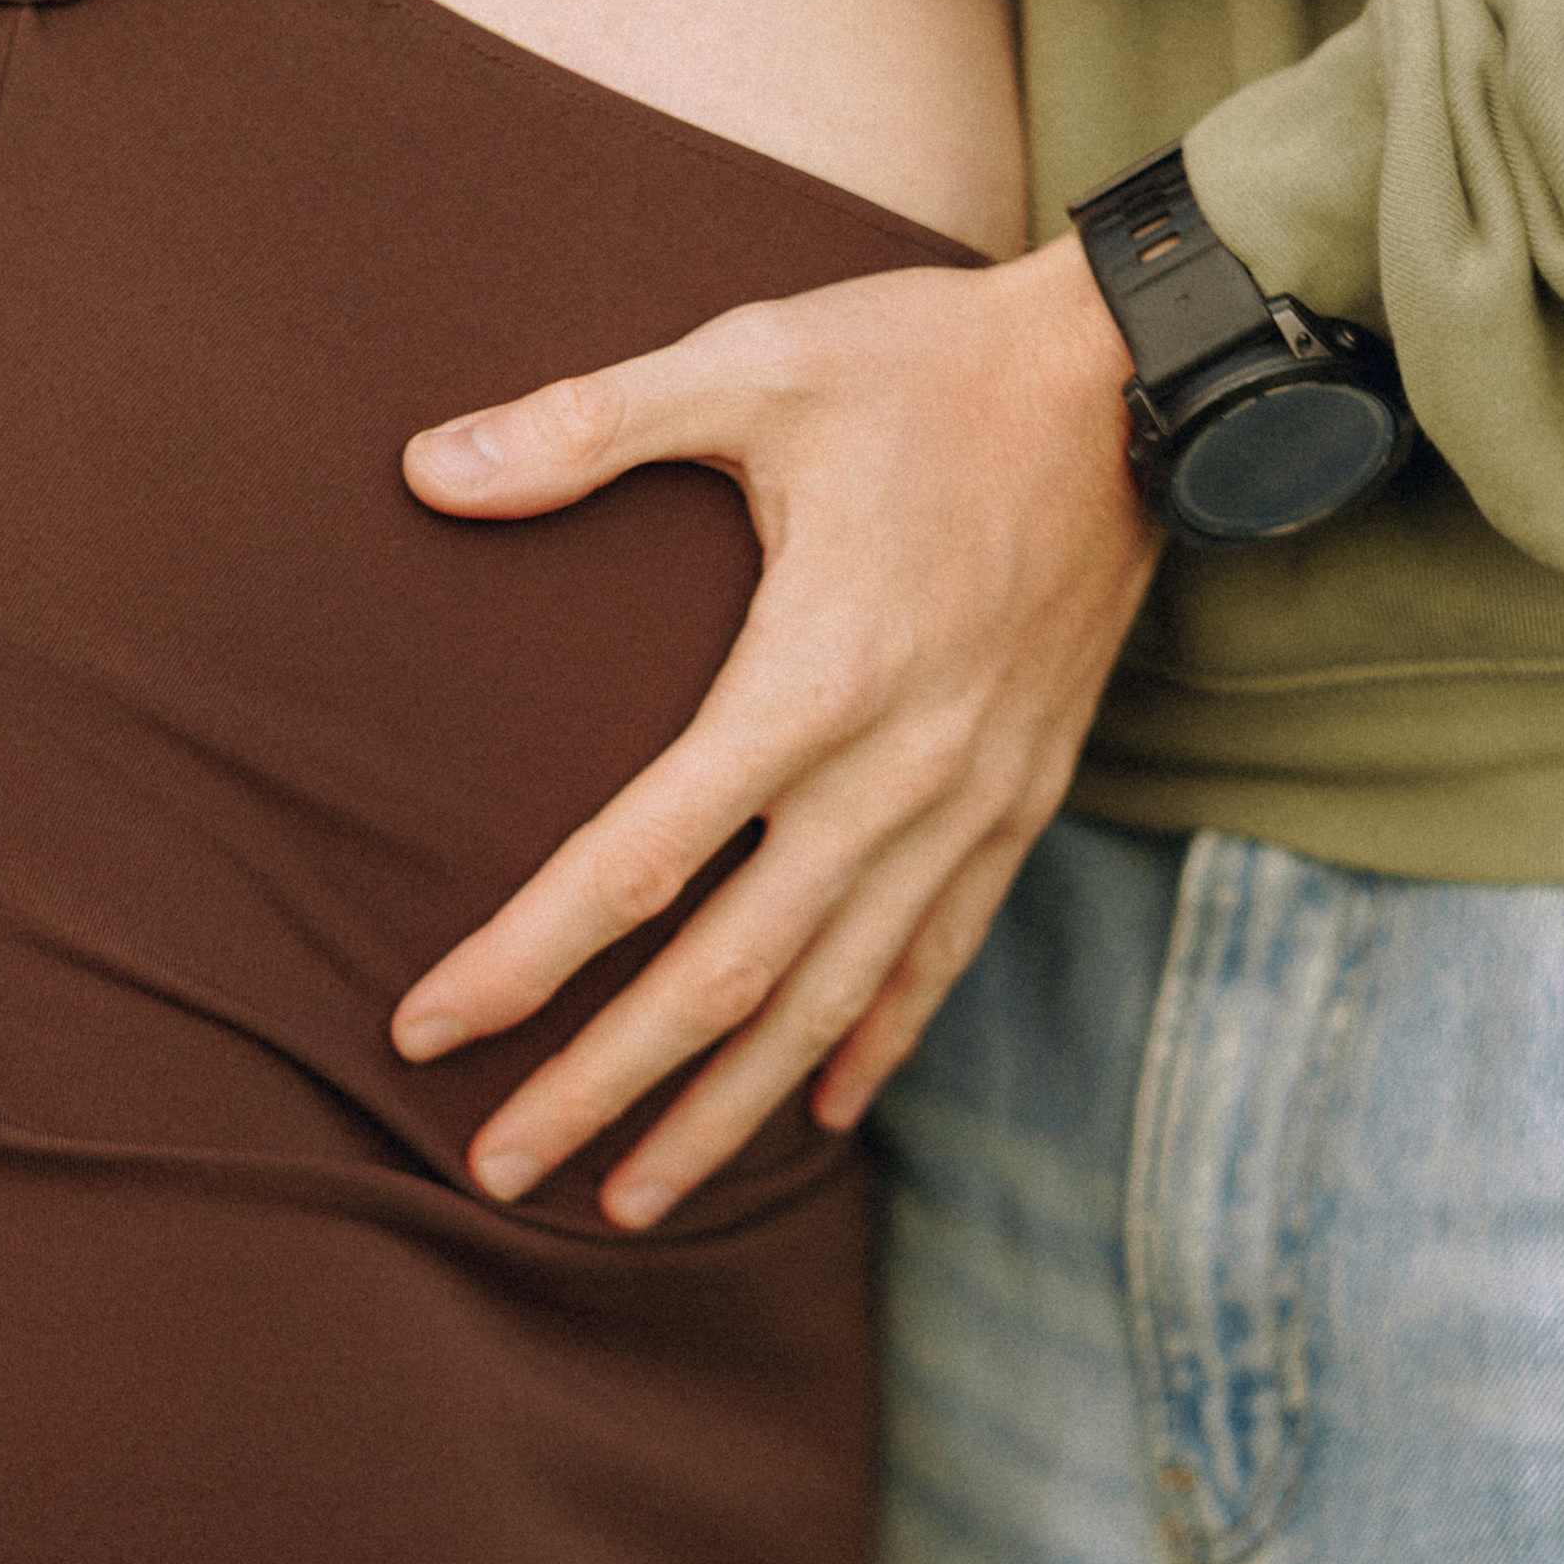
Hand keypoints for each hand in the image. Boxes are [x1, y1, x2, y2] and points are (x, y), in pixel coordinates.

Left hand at [393, 229, 1157, 1227]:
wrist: (1138, 379)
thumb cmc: (923, 364)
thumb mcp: (749, 363)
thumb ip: (586, 427)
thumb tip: (425, 468)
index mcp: (812, 675)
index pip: (640, 859)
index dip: (526, 957)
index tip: (427, 1029)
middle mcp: (894, 771)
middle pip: (727, 974)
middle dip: (605, 1085)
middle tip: (497, 1170)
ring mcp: (967, 799)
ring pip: (831, 999)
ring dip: (726, 1109)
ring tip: (631, 1200)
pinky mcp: (1022, 799)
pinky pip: (938, 956)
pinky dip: (871, 1043)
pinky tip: (817, 1115)